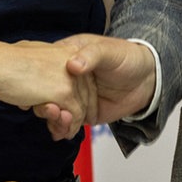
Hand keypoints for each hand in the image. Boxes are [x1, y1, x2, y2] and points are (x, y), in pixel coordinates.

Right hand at [0, 38, 93, 138]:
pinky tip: (58, 134)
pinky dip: (67, 128)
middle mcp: (74, 61)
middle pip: (86, 92)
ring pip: (80, 106)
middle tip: (67, 129)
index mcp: (68, 49)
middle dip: (77, 114)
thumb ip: (46, 76)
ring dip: (70, 124)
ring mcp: (70, 77)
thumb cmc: (7, 62)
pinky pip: (74, 116)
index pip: (84, 78)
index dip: (80, 96)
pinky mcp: (63, 92)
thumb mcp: (34, 62)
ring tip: (59, 133)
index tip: (72, 111)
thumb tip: (47, 97)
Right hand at [32, 35, 155, 135]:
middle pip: (44, 91)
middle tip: (48, 109)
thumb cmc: (127, 57)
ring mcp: (73, 95)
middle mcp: (67, 76)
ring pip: (52, 109)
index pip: (45, 65)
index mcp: (69, 54)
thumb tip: (72, 65)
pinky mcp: (81, 112)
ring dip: (52, 119)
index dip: (37, 77)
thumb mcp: (109, 51)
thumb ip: (91, 56)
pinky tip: (63, 131)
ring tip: (60, 120)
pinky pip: (65, 122)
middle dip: (43, 103)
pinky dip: (61, 128)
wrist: (146, 79)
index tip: (36, 89)